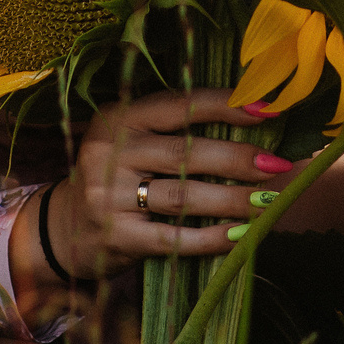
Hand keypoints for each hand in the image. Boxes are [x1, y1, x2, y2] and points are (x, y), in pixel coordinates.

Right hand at [22, 90, 293, 294]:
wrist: (65, 227)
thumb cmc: (119, 174)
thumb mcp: (136, 139)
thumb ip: (180, 129)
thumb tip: (257, 120)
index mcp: (120, 116)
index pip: (180, 105)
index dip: (227, 106)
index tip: (270, 109)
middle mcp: (109, 151)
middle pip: (185, 153)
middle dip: (238, 159)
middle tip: (279, 165)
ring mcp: (107, 195)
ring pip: (183, 196)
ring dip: (232, 200)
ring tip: (269, 202)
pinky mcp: (115, 236)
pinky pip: (173, 238)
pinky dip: (211, 238)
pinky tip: (241, 237)